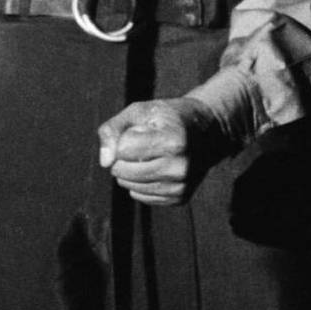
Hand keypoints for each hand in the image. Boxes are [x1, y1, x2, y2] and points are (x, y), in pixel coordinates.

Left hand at [96, 98, 222, 206]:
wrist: (206, 131)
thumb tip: (104, 162)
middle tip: (143, 143)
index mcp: (173, 141)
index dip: (125, 136)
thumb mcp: (139, 111)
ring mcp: (181, 186)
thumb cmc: (167, 118)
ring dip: (130, 170)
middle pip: (123, 171)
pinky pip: (140, 196)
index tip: (142, 129)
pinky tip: (156, 168)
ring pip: (129, 186)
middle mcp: (180, 168)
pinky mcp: (180, 198)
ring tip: (150, 155)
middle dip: (123, 156)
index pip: (122, 149)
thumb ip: (113, 130)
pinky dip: (140, 182)